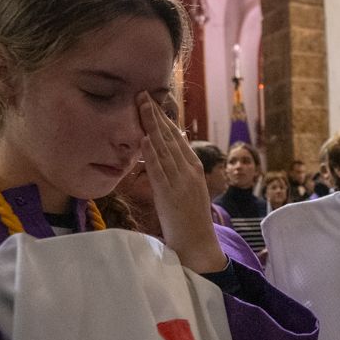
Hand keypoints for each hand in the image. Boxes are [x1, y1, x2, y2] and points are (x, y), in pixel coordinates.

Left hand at [138, 92, 227, 275]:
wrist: (198, 244)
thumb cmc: (190, 220)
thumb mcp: (188, 190)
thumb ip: (179, 171)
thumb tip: (167, 154)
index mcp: (194, 168)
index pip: (177, 137)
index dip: (164, 119)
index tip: (153, 102)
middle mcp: (188, 171)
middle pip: (170, 137)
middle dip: (156, 114)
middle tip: (143, 94)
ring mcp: (179, 181)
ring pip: (164, 148)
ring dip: (151, 125)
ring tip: (141, 106)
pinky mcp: (169, 194)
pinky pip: (159, 170)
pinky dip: (151, 153)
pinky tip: (144, 138)